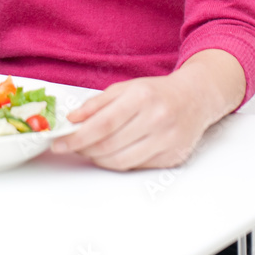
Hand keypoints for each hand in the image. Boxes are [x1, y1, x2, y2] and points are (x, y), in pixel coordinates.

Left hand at [50, 72, 211, 171]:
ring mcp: (167, 142)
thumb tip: (72, 120)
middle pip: (110, 145)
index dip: (78, 137)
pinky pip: (136, 166)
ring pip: (121, 161)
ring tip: (88, 149)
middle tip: (70, 146)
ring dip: (98, 158)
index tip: (60, 143)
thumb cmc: (156, 92)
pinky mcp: (172, 158)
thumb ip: (97, 103)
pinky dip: (117, 162)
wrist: (195, 98)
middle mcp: (157, 120)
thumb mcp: (125, 88)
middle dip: (84, 149)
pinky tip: (110, 153)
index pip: (103, 124)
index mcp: (142, 98)